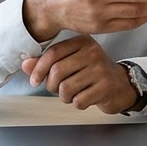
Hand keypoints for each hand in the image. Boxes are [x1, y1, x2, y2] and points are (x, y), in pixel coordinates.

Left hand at [21, 35, 137, 113]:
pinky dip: (78, 103)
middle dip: (51, 86)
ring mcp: (101, 69)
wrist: (121, 85)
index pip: (53, 53)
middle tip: (57, 89)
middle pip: (57, 71)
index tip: (34, 81)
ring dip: (64, 97)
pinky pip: (79, 100)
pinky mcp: (106, 87)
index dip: (39, 69)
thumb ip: (47, 63)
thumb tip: (25, 65)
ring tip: (73, 93)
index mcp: (82, 42)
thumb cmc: (91, 73)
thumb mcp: (70, 62)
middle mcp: (93, 52)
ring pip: (66, 88)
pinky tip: (86, 97)